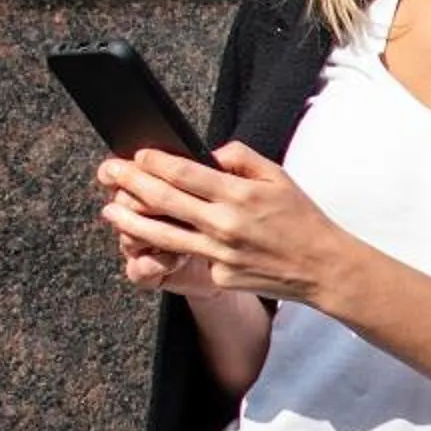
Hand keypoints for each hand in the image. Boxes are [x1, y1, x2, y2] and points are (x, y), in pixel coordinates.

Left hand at [97, 144, 351, 306]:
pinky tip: (151, 238)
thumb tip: (207, 153)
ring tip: (110, 210)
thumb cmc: (301, 219)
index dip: (154, 162)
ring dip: (130, 220)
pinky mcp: (220, 277)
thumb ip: (240, 158)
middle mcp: (225, 224)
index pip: (184, 173)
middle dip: (130, 182)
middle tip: (108, 172)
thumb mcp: (277, 176)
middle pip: (164, 200)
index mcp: (239, 195)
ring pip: (163, 234)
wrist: (322, 268)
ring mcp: (220, 254)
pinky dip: (169, 247)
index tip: (137, 154)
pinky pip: (190, 257)